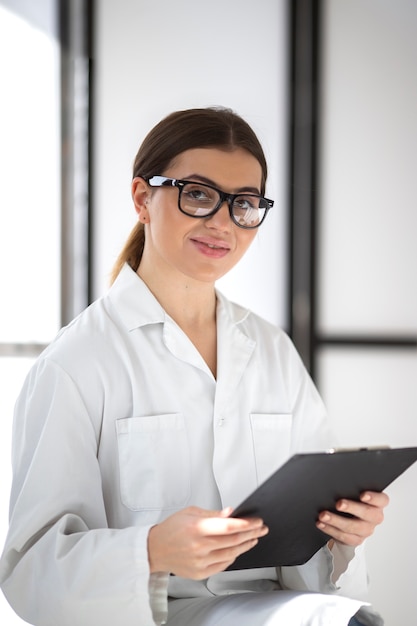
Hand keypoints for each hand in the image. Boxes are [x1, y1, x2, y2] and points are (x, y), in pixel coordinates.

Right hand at [147, 506, 268, 578]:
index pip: (228, 527)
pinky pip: (223, 565)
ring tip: (253, 538)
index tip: (257, 521)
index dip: (246, 524)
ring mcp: (200, 562)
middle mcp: (199, 547)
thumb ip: (213, 514)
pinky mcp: (199, 573)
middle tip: (261, 528)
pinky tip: (238, 549)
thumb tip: (231, 513)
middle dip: (251, 533)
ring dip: (245, 546)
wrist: (154, 549)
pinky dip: (233, 557)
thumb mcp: (191, 512)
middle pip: (233, 541)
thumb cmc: (171, 528)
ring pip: (231, 554)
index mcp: (196, 528)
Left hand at [316, 491, 388, 546]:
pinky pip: (343, 536)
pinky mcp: (356, 539)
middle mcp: (375, 517)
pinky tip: (322, 523)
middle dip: (352, 508)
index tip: (362, 495)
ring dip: (336, 520)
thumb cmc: (353, 501)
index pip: (382, 500)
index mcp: (378, 503)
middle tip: (339, 504)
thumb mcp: (354, 493)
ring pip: (353, 527)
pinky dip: (330, 529)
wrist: (350, 521)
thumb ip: (351, 488)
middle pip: (367, 513)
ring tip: (323, 515)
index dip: (374, 497)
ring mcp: (366, 530)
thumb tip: (336, 483)